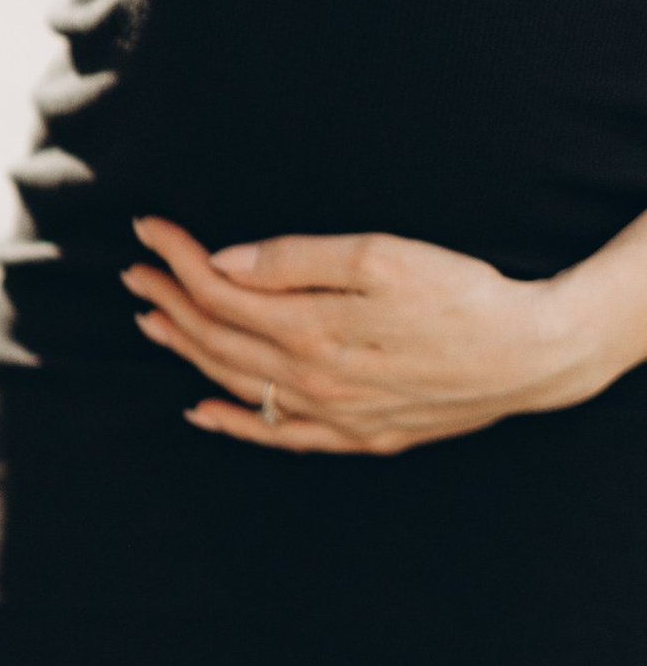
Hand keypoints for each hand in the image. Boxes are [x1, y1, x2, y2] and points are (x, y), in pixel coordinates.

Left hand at [124, 220, 602, 454]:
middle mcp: (310, 379)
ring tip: (153, 323)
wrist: (530, 355)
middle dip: (171, 301)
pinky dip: (233, 422)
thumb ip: (297, 259)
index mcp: (311, 328)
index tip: (148, 230)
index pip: (220, 291)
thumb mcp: (382, 257)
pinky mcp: (357, 435)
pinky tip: (201, 410)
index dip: (178, 257)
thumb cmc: (462, 294)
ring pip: (238, 384)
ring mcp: (331, 414)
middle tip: (134, 275)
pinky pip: (277, 435)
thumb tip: (224, 263)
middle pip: (219, 339)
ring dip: (189, 352)